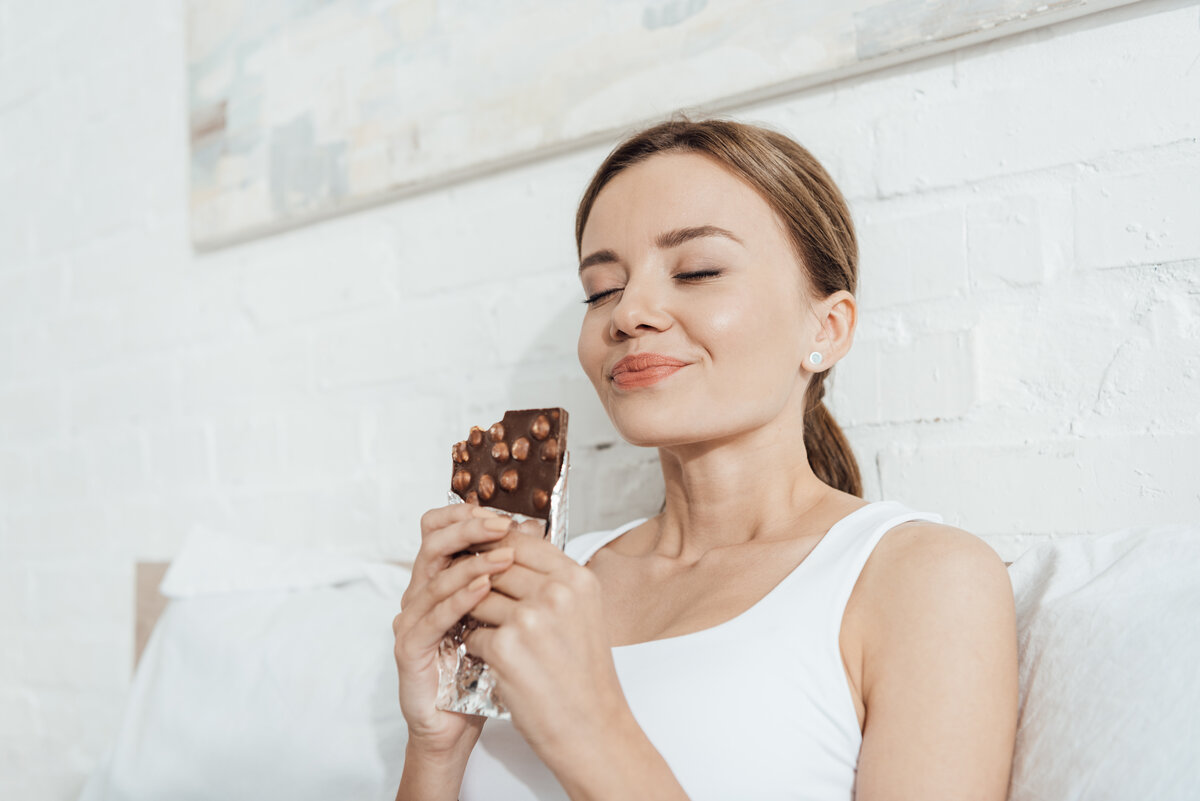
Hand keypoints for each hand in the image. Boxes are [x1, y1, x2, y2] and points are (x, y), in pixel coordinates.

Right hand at [392, 503, 516, 756]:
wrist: (457, 725)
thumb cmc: (480, 670)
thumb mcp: (499, 616)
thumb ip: (505, 577)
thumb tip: (532, 533)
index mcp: (438, 581)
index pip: (440, 532)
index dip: (465, 516)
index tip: (502, 511)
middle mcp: (419, 595)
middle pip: (433, 544)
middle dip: (469, 529)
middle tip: (502, 524)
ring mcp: (411, 620)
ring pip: (435, 578)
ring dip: (472, 564)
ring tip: (505, 556)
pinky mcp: (409, 648)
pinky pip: (434, 617)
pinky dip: (460, 600)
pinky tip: (484, 590)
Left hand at [463, 530, 629, 765]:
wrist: (592, 729)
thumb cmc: (585, 676)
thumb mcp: (583, 614)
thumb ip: (552, 582)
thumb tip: (513, 551)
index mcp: (576, 579)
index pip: (522, 541)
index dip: (495, 546)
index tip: (480, 554)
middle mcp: (556, 593)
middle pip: (496, 566)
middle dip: (478, 580)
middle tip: (468, 591)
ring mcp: (530, 619)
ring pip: (478, 598)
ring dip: (476, 615)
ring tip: (489, 632)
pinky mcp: (506, 648)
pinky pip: (472, 635)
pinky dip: (476, 647)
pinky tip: (494, 661)